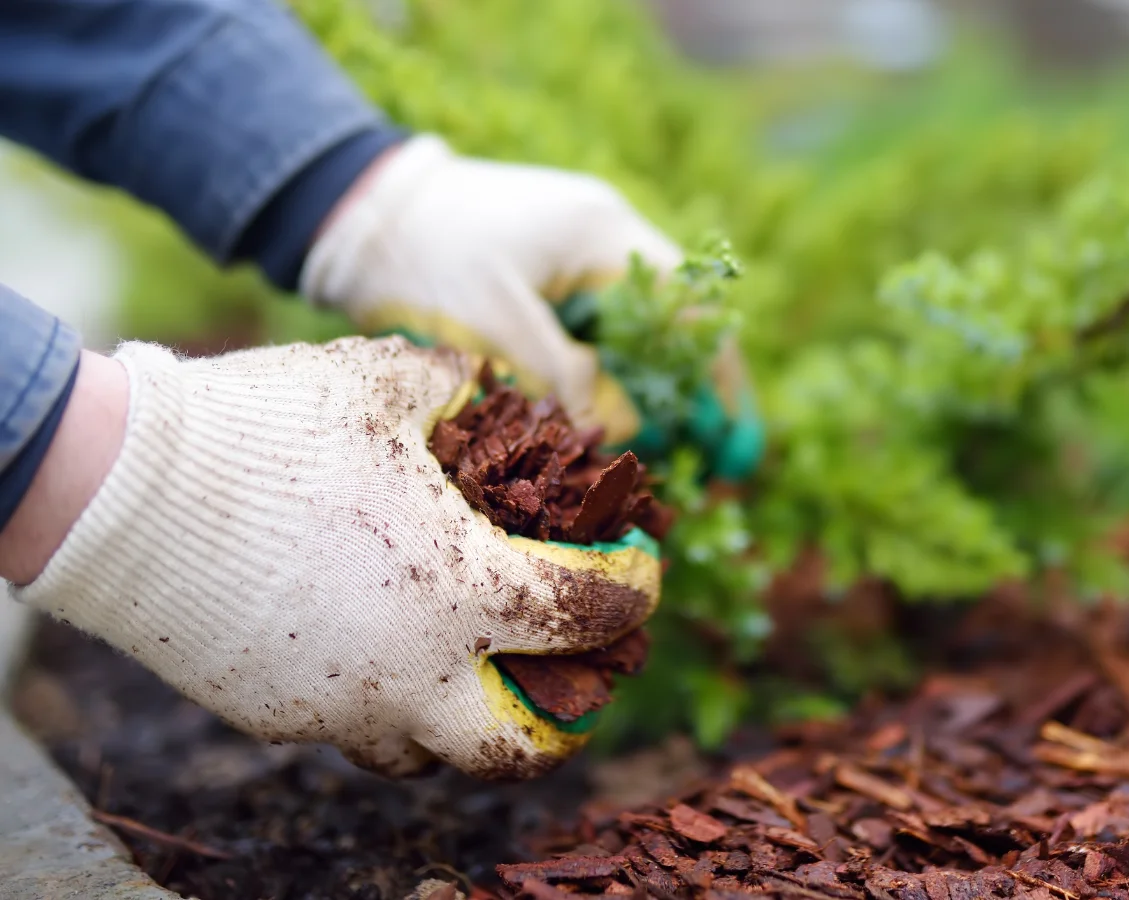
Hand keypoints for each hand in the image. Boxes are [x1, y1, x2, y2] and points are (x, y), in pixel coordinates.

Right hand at [11, 337, 659, 779]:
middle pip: (521, 747)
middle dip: (566, 721)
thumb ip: (456, 387)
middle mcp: (416, 671)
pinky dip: (381, 700)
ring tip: (470, 673)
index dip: (635, 588)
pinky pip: (349, 727)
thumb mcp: (384, 384)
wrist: (122, 492)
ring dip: (464, 719)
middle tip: (577, 680)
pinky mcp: (277, 715)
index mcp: (466, 590)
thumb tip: (488, 384)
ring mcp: (342, 705)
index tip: (641, 570)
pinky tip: (376, 648)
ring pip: (426, 754)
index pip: (589, 613)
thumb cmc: (269, 429)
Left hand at [302, 135, 763, 481]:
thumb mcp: (494, 325)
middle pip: (675, 325)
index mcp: (603, 233)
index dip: (720, 378)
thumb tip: (625, 430)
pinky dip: (613, 382)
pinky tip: (619, 432)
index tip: (732, 441)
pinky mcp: (545, 278)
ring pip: (637, 336)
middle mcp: (603, 237)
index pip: (691, 308)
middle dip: (699, 396)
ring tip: (678, 462)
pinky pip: (597, 336)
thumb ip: (564, 379)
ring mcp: (575, 255)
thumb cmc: (420, 259)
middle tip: (718, 465)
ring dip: (657, 395)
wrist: (351, 212)